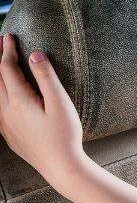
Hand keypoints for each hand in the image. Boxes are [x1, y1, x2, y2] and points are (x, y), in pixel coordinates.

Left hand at [0, 33, 86, 190]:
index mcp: (19, 101)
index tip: (9, 36)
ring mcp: (5, 124)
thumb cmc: (64, 134)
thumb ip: (46, 77)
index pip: (7, 69)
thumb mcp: (60, 102)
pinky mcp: (8, 133)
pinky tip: (1, 95)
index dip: (7, 50)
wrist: (60, 165)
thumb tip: (35, 55)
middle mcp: (6, 112)